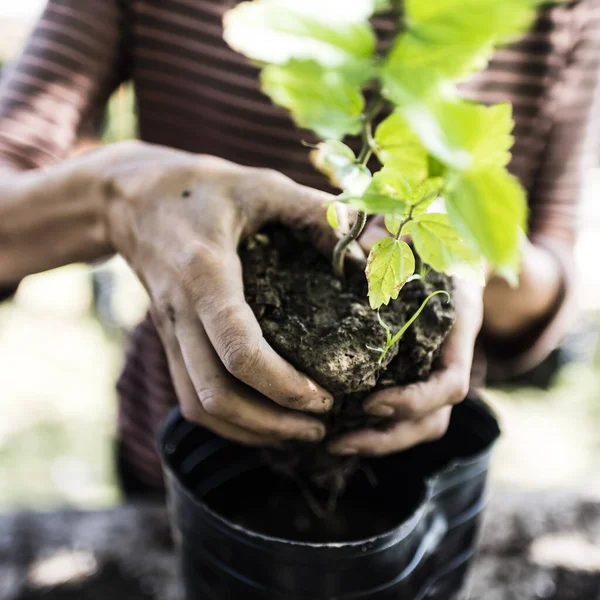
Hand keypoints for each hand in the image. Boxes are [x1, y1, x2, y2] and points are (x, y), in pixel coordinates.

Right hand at [94, 142, 339, 446]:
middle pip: (218, 394)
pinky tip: (264, 422)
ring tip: (299, 433)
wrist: (131, 202)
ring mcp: (171, 333)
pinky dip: (228, 423)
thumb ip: (315, 213)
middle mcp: (182, 313)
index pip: (238, 349)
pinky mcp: (171, 342)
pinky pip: (192, 398)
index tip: (324, 398)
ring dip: (250, 431)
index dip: (283, 384)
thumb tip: (364, 255)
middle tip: (321, 425)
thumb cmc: (202, 189)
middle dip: (273, 422)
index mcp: (205, 273)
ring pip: (201, 406)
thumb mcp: (261, 185)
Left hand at [328, 219, 483, 456]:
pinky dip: (375, 424)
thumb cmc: (428, 228)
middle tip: (336, 440)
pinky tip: (336, 423)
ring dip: (379, 440)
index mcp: (459, 323)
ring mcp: (433, 365)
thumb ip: (387, 240)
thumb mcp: (412, 226)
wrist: (447, 236)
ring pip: (421, 423)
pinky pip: (403, 410)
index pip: (452, 383)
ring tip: (332, 441)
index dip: (415, 401)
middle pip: (435, 418)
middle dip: (389, 437)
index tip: (369, 403)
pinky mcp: (413, 369)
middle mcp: (451, 353)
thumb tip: (357, 261)